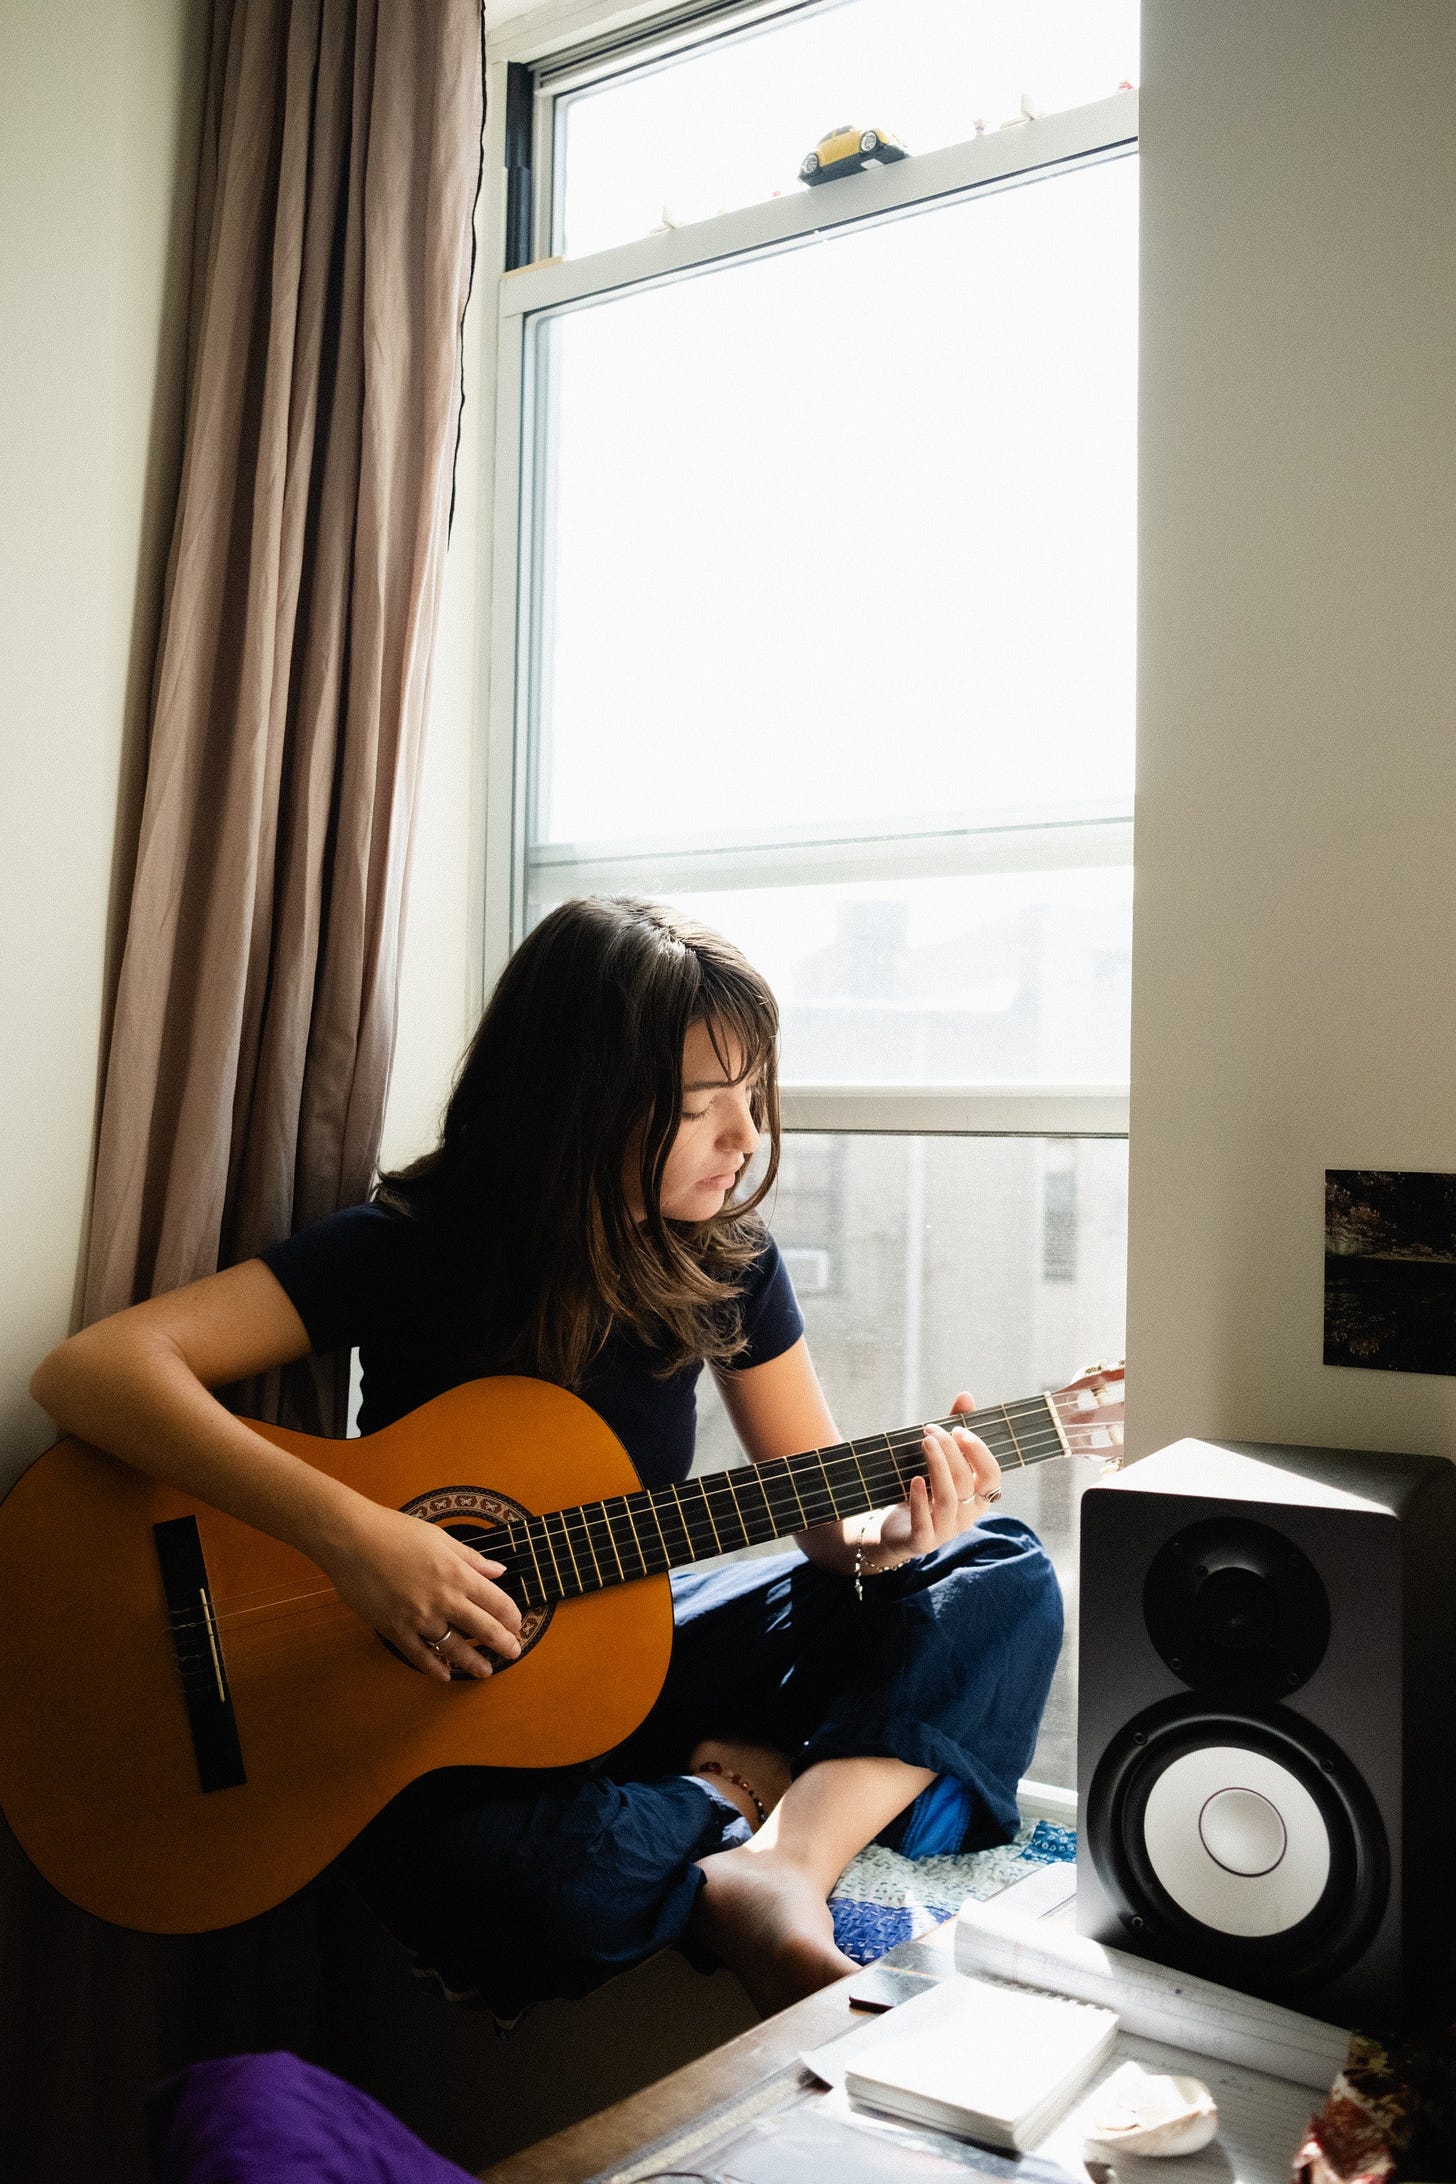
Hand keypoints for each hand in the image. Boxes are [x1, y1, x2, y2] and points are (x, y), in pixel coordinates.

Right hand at [316, 1502, 524, 1683]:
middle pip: (483, 1629)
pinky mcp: (394, 1628)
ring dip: (473, 1663)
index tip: (517, 1624)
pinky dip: (434, 1667)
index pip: (497, 1602)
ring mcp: (418, 1617)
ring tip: (486, 1671)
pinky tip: (444, 1675)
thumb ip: (471, 1558)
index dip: (512, 1616)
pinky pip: (418, 1655)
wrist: (351, 1539)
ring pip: (454, 1648)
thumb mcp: (440, 1538)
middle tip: (513, 1652)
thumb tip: (498, 1570)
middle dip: (503, 1644)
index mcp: (457, 1574)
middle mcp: (443, 1599)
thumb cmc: (394, 1531)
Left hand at [874, 1391, 1001, 1561]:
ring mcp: (945, 1531)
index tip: (958, 1430)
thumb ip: (954, 1431)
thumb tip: (966, 1395)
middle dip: (950, 1451)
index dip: (979, 1452)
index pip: (992, 1476)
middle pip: (966, 1482)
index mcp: (978, 1497)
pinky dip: (919, 1499)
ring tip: (925, 1441)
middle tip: (930, 1429)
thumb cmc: (924, 1489)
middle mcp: (967, 1515)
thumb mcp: (941, 1461)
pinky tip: (913, 1478)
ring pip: (948, 1499)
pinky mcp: (922, 1542)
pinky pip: (925, 1524)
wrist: (896, 1530)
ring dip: (937, 1466)